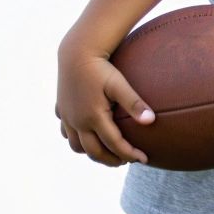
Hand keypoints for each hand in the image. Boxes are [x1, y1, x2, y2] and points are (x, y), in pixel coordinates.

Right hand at [55, 51, 154, 165]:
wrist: (76, 52)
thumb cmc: (101, 68)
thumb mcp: (119, 84)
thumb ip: (134, 103)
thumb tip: (151, 121)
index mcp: (93, 117)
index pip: (114, 144)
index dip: (130, 154)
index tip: (144, 159)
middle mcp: (78, 121)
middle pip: (94, 152)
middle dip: (111, 160)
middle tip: (126, 161)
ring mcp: (67, 117)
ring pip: (76, 146)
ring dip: (92, 153)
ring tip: (108, 152)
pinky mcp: (62, 110)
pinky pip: (66, 133)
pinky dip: (77, 140)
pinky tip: (88, 136)